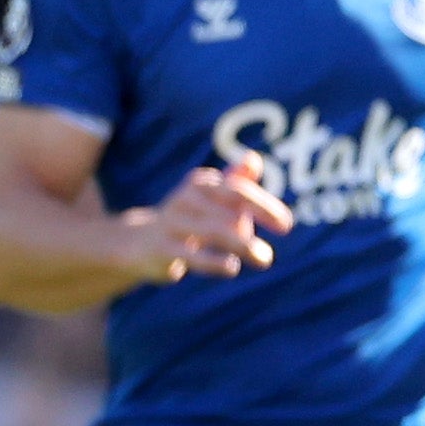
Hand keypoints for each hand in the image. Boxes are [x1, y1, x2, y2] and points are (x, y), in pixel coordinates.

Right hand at [128, 162, 289, 282]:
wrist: (139, 243)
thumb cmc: (188, 219)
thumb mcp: (211, 198)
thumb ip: (237, 180)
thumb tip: (254, 158)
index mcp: (201, 184)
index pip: (239, 191)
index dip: (265, 206)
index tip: (285, 225)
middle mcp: (185, 198)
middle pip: (228, 211)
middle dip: (253, 232)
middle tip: (269, 255)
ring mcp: (172, 222)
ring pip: (214, 232)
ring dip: (244, 246)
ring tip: (264, 259)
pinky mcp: (161, 248)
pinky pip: (192, 255)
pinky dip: (214, 261)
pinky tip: (232, 267)